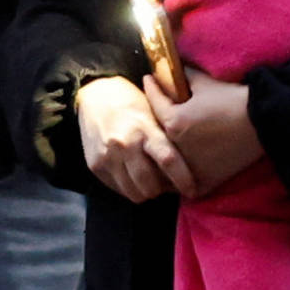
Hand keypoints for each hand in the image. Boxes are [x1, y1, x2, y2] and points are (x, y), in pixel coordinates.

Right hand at [77, 74, 194, 201]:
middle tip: (170, 186)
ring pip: (134, 193)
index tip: (193, 190)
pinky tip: (136, 178)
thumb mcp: (156, 113)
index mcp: (146, 128)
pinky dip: (130, 188)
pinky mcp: (95, 165)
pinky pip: (118, 189)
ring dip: (147, 192)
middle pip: (150, 185)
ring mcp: (108, 156)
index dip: (183, 179)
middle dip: (163, 190)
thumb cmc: (136, 104)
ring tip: (153, 182)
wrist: (97, 96)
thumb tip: (193, 165)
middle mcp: (125, 144)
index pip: (168, 160)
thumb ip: (169, 137)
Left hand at [147, 68, 262, 199]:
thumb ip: (186, 75)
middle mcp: (176, 147)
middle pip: (157, 138)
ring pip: (166, 167)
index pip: (155, 103)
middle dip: (153, 126)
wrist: (265, 122)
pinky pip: (185, 185)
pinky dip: (182, 180)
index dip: (152, 88)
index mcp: (174, 121)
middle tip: (152, 118)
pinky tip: (179, 175)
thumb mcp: (207, 83)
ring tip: (161, 153)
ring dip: (163, 159)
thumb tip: (176, 67)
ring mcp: (190, 167)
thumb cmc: (235, 100)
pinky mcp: (205, 181)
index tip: (148, 80)